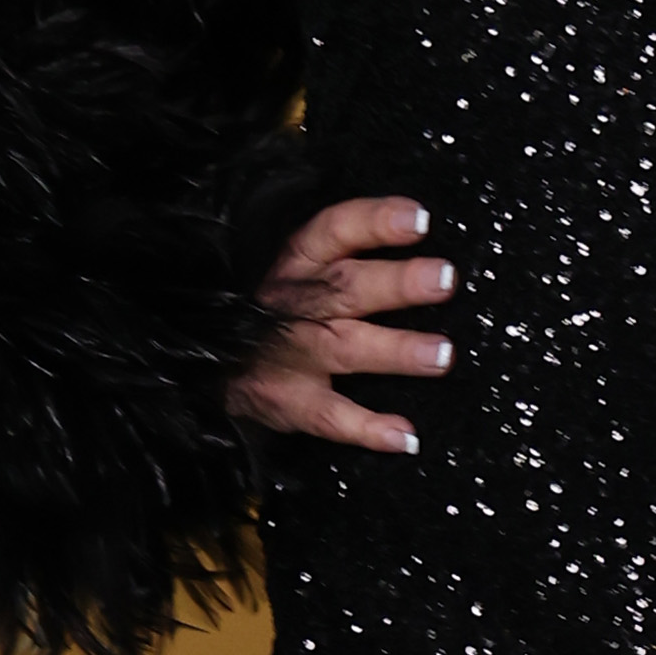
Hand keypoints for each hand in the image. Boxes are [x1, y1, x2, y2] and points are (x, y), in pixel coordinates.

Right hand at [229, 195, 454, 451]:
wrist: (212, 363)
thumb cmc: (274, 312)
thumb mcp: (299, 273)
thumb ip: (348, 260)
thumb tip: (423, 256)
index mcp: (299, 264)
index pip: (334, 231)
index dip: (375, 222)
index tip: (419, 220)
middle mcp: (294, 304)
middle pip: (346, 288)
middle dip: (396, 283)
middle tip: (443, 279)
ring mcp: (290, 355)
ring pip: (344, 348)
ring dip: (395, 351)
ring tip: (440, 355)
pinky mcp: (288, 402)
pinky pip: (328, 417)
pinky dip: (367, 428)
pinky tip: (404, 435)